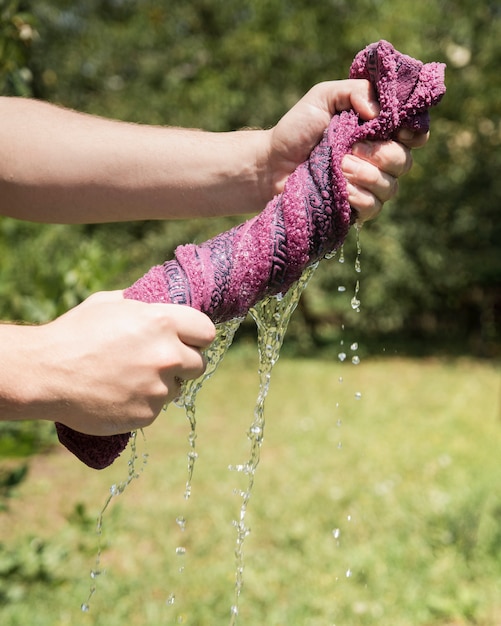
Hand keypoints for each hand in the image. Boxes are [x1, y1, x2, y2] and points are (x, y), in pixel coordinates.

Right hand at [31, 291, 214, 435]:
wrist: (46, 373)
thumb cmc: (75, 333)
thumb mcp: (109, 303)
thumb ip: (142, 304)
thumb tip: (159, 301)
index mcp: (162, 322)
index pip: (206, 332)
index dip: (197, 336)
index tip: (190, 341)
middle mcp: (167, 355)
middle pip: (199, 364)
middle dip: (183, 362)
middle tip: (160, 361)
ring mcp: (157, 388)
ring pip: (177, 388)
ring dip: (163, 384)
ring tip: (132, 377)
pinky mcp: (146, 414)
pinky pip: (156, 409)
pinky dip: (144, 404)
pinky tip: (120, 394)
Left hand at [267, 79, 428, 221]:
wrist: (272, 164)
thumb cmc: (296, 130)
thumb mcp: (323, 97)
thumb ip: (354, 91)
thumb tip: (378, 112)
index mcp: (377, 131)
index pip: (414, 133)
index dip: (414, 132)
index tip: (400, 129)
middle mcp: (377, 159)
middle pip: (405, 161)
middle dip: (382, 154)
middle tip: (353, 148)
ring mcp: (367, 187)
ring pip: (391, 187)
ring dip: (366, 176)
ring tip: (339, 167)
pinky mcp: (355, 209)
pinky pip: (374, 207)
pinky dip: (358, 197)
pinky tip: (339, 189)